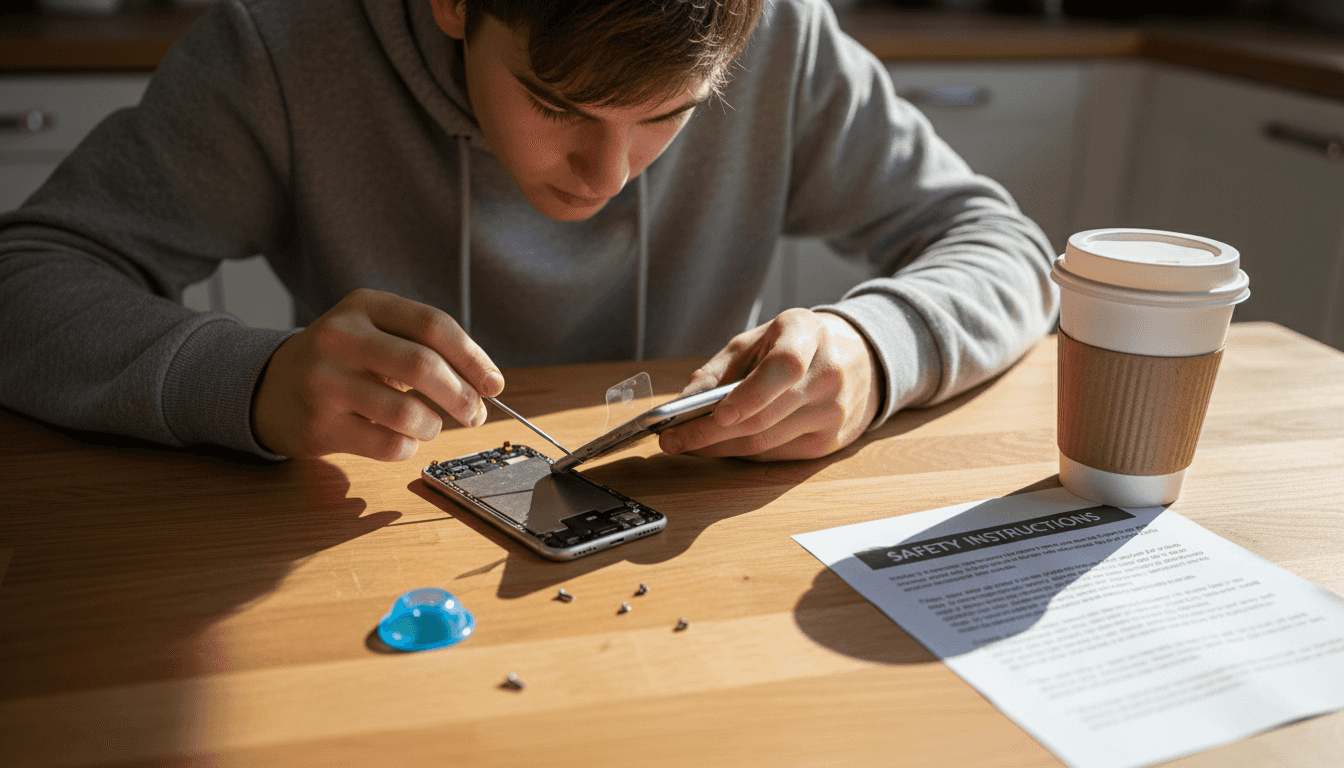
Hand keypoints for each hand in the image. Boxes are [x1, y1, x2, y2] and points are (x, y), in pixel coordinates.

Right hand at [252, 288, 503, 460]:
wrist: (270, 387)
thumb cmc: (344, 361)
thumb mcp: (377, 333)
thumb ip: (427, 347)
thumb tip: (487, 384)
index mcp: (365, 305)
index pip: (433, 325)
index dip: (473, 358)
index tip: (494, 384)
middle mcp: (340, 336)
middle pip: (423, 365)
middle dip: (462, 396)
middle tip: (475, 413)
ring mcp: (325, 380)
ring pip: (407, 411)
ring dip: (433, 425)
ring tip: (430, 426)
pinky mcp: (318, 424)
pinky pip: (387, 444)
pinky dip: (407, 447)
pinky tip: (401, 439)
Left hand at [658, 309, 881, 461]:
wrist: (858, 360)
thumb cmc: (796, 346)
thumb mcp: (757, 340)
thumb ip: (718, 370)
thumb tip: (682, 405)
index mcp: (806, 334)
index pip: (783, 368)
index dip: (748, 395)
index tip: (714, 414)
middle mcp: (827, 374)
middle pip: (765, 416)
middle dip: (710, 434)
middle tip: (673, 441)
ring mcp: (833, 412)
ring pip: (766, 442)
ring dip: (720, 448)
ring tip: (688, 444)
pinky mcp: (830, 442)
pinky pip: (775, 454)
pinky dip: (743, 453)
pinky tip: (724, 445)